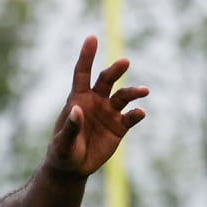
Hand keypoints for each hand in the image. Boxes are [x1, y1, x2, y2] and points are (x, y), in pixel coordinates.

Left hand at [47, 35, 148, 176]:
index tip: (92, 38)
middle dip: (115, 70)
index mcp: (77, 100)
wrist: (73, 168)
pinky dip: (136, 114)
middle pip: (107, 80)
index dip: (86, 56)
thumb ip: (70, 127)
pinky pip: (131, 117)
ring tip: (144, 91)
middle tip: (124, 62)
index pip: (82, 73)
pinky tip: (139, 113)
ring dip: (133, 92)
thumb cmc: (62, 153)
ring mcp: (108, 113)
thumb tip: (77, 110)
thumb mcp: (62, 144)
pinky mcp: (119, 126)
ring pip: (123, 96)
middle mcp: (95, 102)